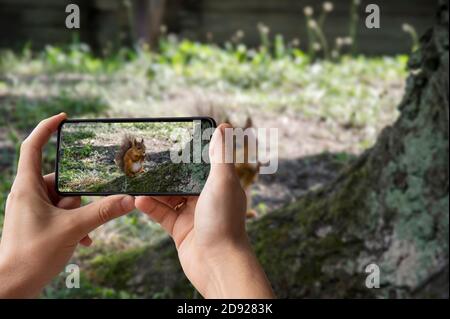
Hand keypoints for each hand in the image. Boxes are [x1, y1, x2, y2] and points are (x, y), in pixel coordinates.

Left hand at [0, 113, 134, 297]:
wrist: (13, 287)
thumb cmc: (31, 256)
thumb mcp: (72, 229)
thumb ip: (103, 212)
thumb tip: (129, 199)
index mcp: (27, 187)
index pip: (33, 147)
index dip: (47, 128)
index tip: (65, 118)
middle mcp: (28, 194)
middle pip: (60, 179)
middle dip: (78, 196)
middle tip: (82, 213)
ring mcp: (33, 209)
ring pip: (64, 199)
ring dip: (78, 214)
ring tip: (80, 232)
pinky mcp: (39, 222)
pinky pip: (62, 214)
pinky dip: (74, 223)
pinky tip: (83, 239)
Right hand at [135, 124, 273, 297]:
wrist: (217, 263)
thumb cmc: (224, 220)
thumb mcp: (222, 182)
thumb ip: (221, 155)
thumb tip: (225, 127)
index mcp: (220, 185)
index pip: (203, 163)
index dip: (190, 153)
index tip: (173, 141)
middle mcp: (206, 198)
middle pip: (183, 179)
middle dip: (166, 171)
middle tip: (147, 158)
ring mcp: (192, 214)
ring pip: (169, 196)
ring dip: (154, 189)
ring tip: (138, 178)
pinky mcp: (180, 229)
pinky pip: (162, 214)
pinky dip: (150, 206)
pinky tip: (138, 199)